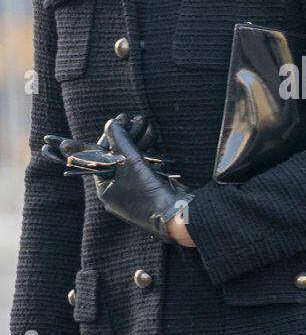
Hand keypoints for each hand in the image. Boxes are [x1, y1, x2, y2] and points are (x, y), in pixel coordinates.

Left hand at [94, 117, 193, 242]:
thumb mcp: (130, 163)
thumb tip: (111, 124)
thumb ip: (120, 141)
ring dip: (139, 141)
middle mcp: (118, 191)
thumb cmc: (146, 193)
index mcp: (105, 189)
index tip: (118, 121)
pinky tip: (151, 136)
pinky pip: (145, 167)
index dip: (110, 137)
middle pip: (119, 157)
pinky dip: (148, 152)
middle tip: (133, 119)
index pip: (102, 157)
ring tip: (145, 123)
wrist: (175, 215)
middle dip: (127, 137)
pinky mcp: (152, 189)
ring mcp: (135, 191)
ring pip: (133, 160)